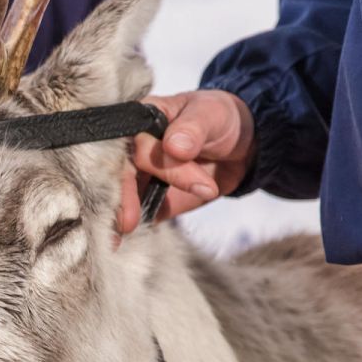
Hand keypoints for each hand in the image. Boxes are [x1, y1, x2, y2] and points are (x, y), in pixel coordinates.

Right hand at [117, 90, 256, 234]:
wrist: (243, 145)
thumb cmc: (218, 118)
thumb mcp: (208, 116)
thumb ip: (191, 130)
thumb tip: (173, 147)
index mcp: (137, 122)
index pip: (120, 144)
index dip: (120, 165)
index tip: (127, 184)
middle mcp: (130, 150)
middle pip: (119, 175)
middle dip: (123, 199)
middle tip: (127, 222)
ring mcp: (140, 178)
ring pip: (123, 199)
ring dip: (122, 220)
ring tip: (119, 242)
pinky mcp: (152, 201)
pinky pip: (142, 216)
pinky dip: (139, 230)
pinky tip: (131, 245)